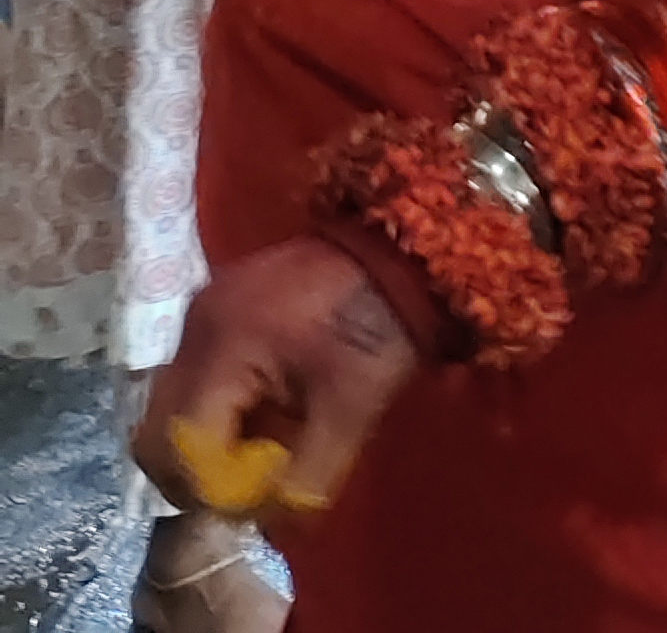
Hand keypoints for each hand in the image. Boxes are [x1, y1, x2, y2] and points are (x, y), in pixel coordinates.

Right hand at [136, 239, 422, 521]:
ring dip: (205, 441)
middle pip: (158, 431)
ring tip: (259, 447)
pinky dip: (216, 409)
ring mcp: (201, 313)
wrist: (404, 245)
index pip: (178, 446)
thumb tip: (266, 524)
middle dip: (196, 471)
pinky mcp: (217, 308)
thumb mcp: (355, 405)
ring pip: (170, 407)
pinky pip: (194, 377)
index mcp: (224, 345)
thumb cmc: (382, 322)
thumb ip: (306, 475)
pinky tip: (262, 411)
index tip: (253, 498)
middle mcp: (195, 327)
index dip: (209, 487)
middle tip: (246, 483)